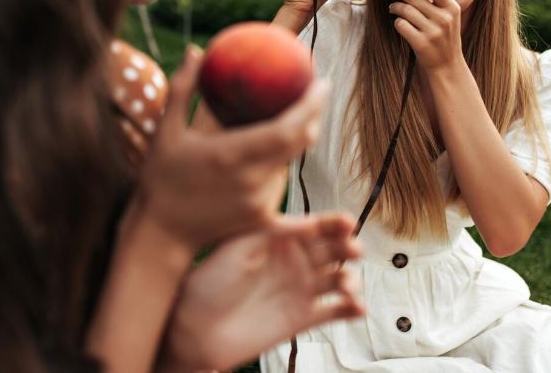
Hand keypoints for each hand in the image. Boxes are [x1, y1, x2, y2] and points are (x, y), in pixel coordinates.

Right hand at [140, 46, 330, 250]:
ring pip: (290, 162)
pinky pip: (280, 183)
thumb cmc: (160, 179)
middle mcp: (252, 179)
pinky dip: (280, 163)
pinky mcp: (261, 218)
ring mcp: (259, 202)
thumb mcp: (165, 131)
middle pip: (300, 143)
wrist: (161, 235)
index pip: (289, 128)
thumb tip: (195, 50)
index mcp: (233, 154)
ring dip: (295, 139)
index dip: (311, 105)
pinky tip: (281, 152)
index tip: (322, 81)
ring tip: (293, 116)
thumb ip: (182, 89)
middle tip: (314, 92)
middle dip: (313, 115)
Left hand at [159, 214, 364, 371]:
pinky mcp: (302, 318)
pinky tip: (356, 307)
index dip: (333, 223)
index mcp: (276, 240)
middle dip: (347, 248)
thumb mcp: (235, 248)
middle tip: (354, 251)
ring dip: (349, 279)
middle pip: (331, 250)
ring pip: (337, 279)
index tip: (347, 223)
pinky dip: (350, 309)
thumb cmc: (207, 285)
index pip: (312, 226)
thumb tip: (307, 221)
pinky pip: (334, 311)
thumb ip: (271, 233)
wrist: (195, 330)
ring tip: (346, 285)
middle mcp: (292, 262)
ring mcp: (298, 289)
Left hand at [376, 0, 463, 72]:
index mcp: (452, 6)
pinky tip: (401, 25)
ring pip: (404, 10)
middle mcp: (444, 17)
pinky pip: (401, 25)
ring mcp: (434, 31)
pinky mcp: (422, 43)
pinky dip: (397, 23)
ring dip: (394, 7)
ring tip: (393, 8)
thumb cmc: (443, 38)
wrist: (448, 67)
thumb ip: (432, 1)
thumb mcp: (445, 17)